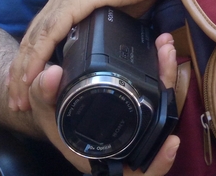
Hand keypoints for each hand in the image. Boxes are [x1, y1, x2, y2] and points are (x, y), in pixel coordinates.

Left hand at [8, 0, 161, 111]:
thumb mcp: (117, 13)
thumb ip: (104, 28)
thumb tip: (105, 49)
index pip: (41, 34)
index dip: (30, 62)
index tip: (25, 89)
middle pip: (32, 39)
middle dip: (19, 72)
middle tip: (15, 102)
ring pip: (35, 38)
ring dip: (23, 70)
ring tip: (19, 97)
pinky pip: (50, 33)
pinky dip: (37, 56)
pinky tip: (31, 75)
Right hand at [28, 33, 179, 173]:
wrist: (54, 106)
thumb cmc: (52, 116)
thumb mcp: (43, 107)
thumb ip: (44, 94)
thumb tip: (52, 74)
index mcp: (103, 155)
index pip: (137, 170)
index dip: (158, 163)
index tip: (172, 144)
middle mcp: (122, 142)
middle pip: (155, 129)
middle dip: (167, 97)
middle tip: (169, 67)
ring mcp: (132, 122)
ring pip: (158, 106)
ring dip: (165, 77)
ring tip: (166, 51)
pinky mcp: (136, 104)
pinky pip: (154, 93)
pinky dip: (159, 73)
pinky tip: (160, 53)